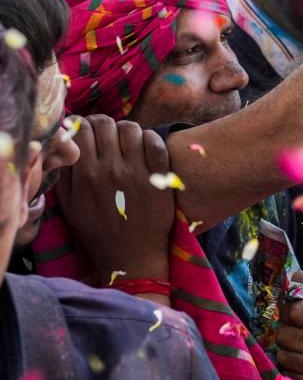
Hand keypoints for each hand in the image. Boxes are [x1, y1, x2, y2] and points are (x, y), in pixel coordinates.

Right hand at [54, 115, 174, 283]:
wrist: (132, 255)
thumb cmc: (98, 231)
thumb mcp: (70, 206)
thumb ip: (65, 175)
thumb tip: (65, 146)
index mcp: (86, 175)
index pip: (81, 130)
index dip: (81, 124)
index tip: (84, 131)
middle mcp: (111, 169)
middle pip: (105, 124)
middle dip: (102, 124)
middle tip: (105, 134)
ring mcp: (138, 172)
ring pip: (130, 128)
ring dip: (126, 130)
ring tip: (124, 141)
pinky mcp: (160, 177)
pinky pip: (155, 142)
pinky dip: (149, 138)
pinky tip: (143, 147)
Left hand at [277, 271, 302, 379]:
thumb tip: (294, 275)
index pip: (294, 311)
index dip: (286, 314)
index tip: (291, 317)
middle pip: (285, 335)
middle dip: (284, 337)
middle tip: (293, 338)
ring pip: (285, 358)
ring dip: (286, 356)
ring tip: (298, 353)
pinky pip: (291, 377)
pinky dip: (292, 373)